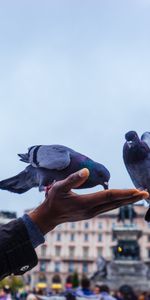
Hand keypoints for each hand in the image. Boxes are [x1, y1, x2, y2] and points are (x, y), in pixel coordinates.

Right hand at [29, 168, 148, 234]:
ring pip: (114, 206)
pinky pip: (109, 207)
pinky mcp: (92, 213)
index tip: (137, 190)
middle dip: (132, 198)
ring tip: (140, 195)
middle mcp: (92, 210)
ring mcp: (93, 213)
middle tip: (146, 193)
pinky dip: (119, 202)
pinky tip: (124, 199)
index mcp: (86, 203)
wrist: (50, 216)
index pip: (109, 197)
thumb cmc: (54, 200)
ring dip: (128, 200)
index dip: (124, 193)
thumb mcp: (60, 187)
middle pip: (116, 203)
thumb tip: (86, 170)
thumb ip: (73, 179)